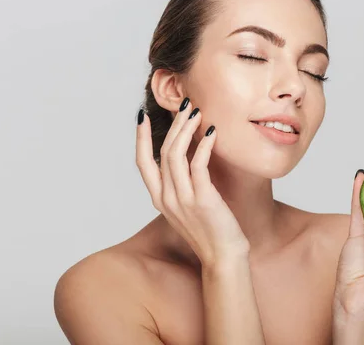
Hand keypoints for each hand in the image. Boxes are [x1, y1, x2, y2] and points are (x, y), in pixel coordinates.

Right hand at [135, 99, 248, 266]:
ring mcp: (182, 199)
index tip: (141, 116)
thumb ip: (182, 184)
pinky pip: (198, 165)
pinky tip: (211, 133)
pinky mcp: (202, 200)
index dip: (140, 138)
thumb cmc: (210, 230)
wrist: (223, 257)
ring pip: (176, 154)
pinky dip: (203, 146)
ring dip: (186, 130)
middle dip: (173, 124)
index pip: (142, 162)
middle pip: (162, 151)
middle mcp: (166, 198)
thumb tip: (188, 155)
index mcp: (160, 198)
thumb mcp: (188, 205)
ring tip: (198, 113)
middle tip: (186, 106)